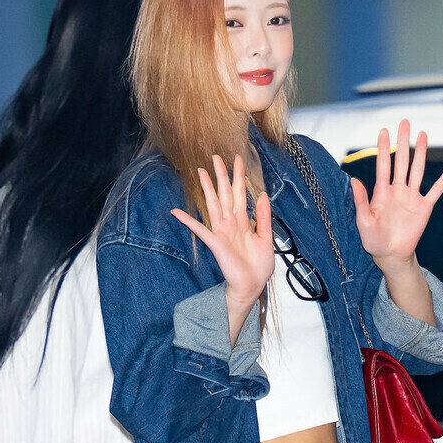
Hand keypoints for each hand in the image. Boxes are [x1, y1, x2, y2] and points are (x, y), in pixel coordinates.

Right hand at [171, 155, 273, 314]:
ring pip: (214, 204)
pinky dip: (188, 221)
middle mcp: (231, 223)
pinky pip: (200, 229)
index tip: (238, 159)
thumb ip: (264, 217)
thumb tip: (262, 195)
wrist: (252, 285)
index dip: (239, 176)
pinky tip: (176, 212)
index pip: (240, 193)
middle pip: (225, 193)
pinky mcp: (215, 243)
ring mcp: (222, 231)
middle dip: (221, 175)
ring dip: (207, 188)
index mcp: (244, 221)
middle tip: (216, 156)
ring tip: (201, 171)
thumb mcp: (266, 238)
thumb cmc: (258, 266)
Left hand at [352, 122, 442, 271]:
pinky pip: (436, 191)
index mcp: (382, 192)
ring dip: (421, 153)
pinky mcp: (424, 207)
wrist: (390, 255)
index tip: (384, 131)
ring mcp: (411, 197)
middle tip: (405, 122)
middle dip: (403, 142)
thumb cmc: (373, 239)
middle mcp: (398, 190)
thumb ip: (361, 201)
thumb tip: (354, 180)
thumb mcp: (364, 221)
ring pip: (418, 170)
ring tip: (424, 135)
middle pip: (402, 161)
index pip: (383, 165)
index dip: (384, 148)